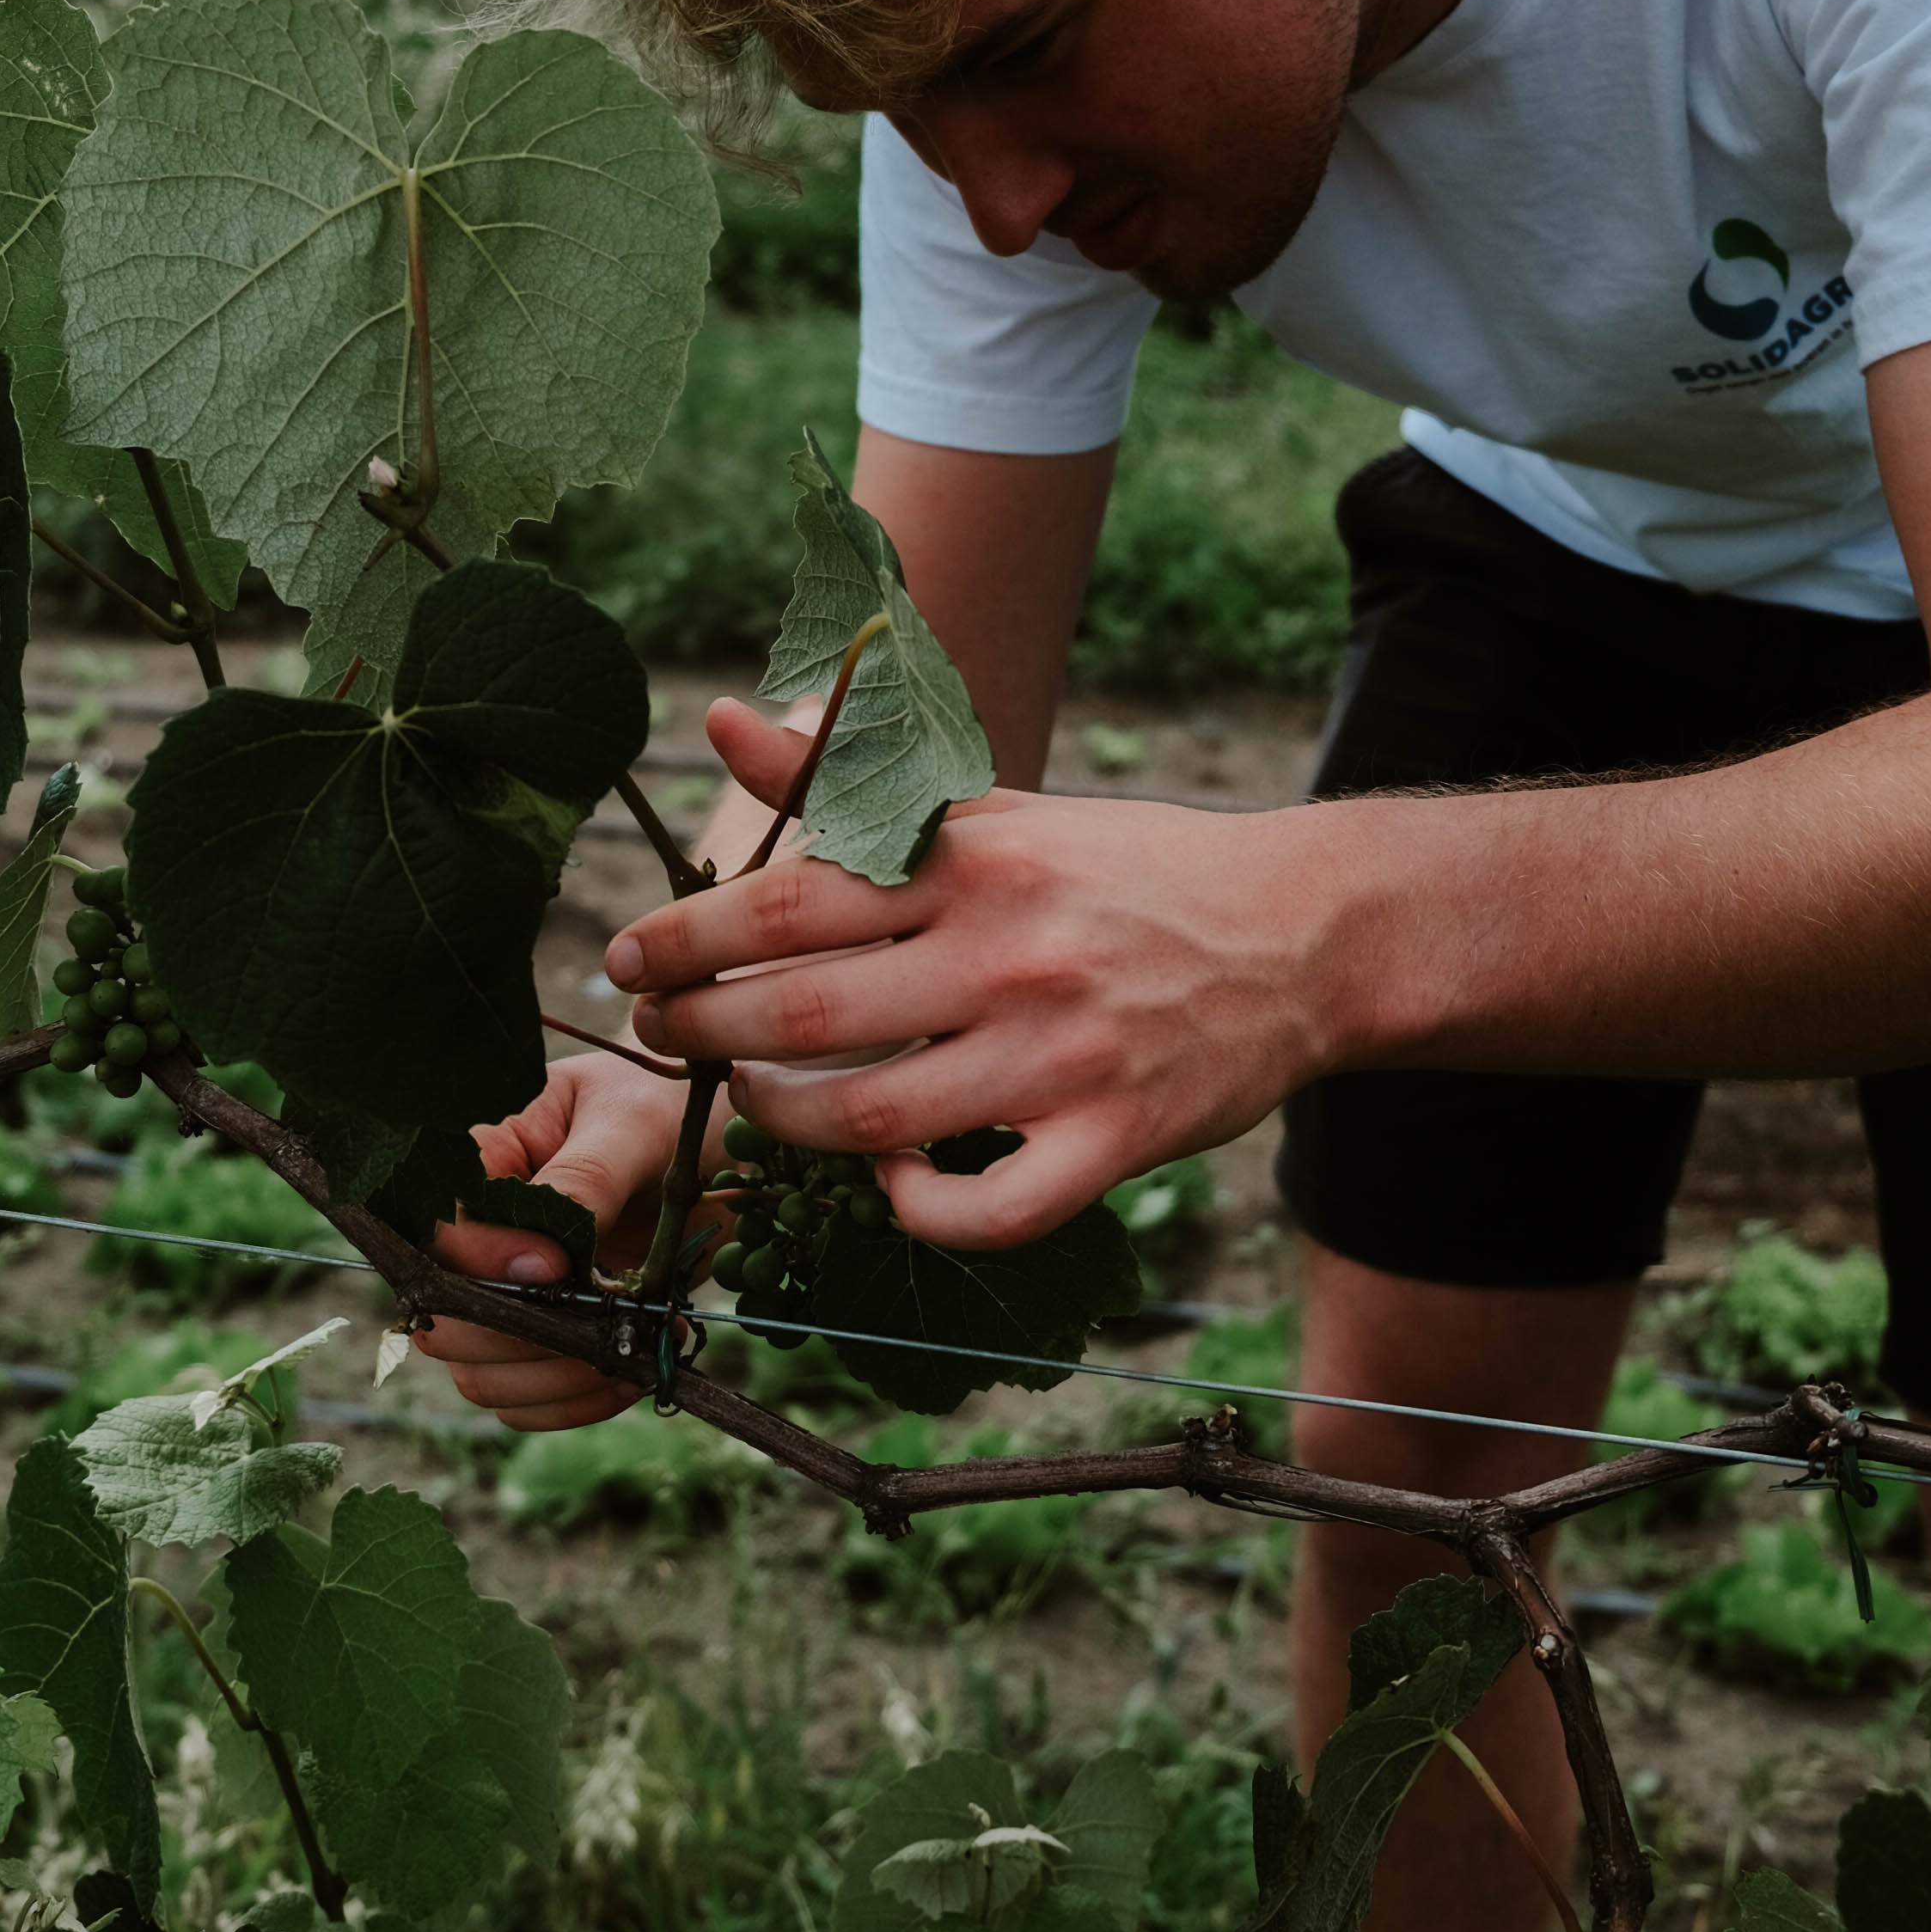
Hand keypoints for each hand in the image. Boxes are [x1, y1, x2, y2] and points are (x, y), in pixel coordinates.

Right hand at [416, 1051, 686, 1430]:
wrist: (724, 1144)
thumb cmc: (668, 1109)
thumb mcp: (633, 1124)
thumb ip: (586, 1178)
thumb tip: (545, 1255)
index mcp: (485, 1165)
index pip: (441, 1232)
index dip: (485, 1263)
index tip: (559, 1267)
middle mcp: (485, 1240)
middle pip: (446, 1320)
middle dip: (522, 1337)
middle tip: (604, 1320)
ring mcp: (516, 1297)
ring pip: (482, 1375)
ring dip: (555, 1379)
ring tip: (631, 1348)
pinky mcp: (554, 1336)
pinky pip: (530, 1400)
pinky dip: (579, 1401)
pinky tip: (635, 1370)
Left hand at [604, 698, 1330, 1244]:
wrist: (1300, 934)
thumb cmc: (1125, 871)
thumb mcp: (996, 807)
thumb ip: (852, 779)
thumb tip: (724, 722)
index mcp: (976, 861)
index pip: (791, 898)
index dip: (687, 934)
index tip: (630, 957)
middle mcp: (1009, 954)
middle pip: (805, 1013)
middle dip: (701, 1030)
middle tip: (660, 1035)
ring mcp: (1061, 1057)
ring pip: (870, 1119)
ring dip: (782, 1122)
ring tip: (752, 1101)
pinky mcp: (1113, 1142)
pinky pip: (985, 1209)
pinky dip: (916, 1207)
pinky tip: (889, 1180)